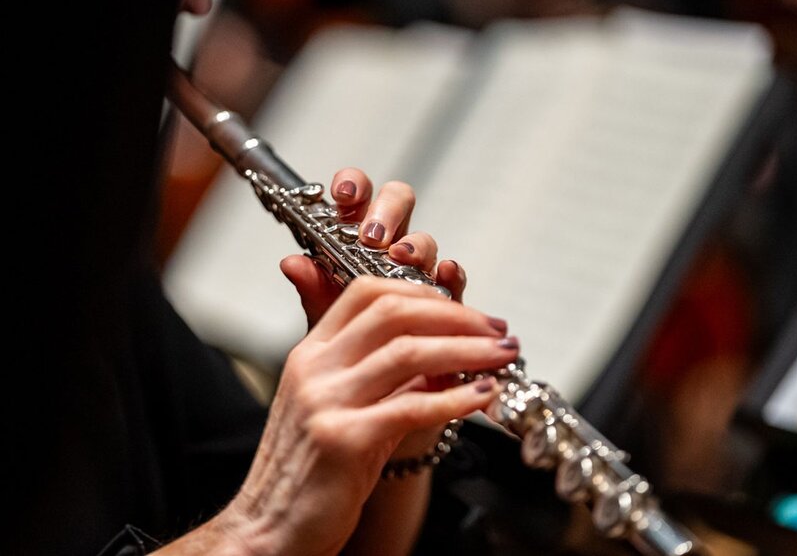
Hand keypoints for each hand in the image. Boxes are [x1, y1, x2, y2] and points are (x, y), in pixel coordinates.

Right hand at [218, 277, 516, 555]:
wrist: (270, 528)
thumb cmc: (313, 469)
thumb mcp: (342, 406)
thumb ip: (384, 375)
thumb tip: (446, 351)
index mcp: (311, 351)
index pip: (368, 291)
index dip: (424, 292)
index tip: (467, 311)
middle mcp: (314, 367)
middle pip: (394, 313)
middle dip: (456, 316)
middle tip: (498, 331)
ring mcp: (324, 401)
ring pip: (408, 353)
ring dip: (467, 350)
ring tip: (502, 356)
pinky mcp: (342, 440)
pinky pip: (411, 407)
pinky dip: (455, 398)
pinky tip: (483, 396)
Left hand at [282, 168, 466, 328]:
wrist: (373, 380)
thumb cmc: (350, 337)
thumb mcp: (324, 312)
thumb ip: (312, 287)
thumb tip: (291, 263)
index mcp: (356, 237)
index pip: (357, 194)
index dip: (353, 185)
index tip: (344, 195)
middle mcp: (390, 245)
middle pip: (398, 203)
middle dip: (387, 210)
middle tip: (372, 236)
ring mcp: (419, 267)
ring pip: (424, 239)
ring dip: (414, 244)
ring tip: (401, 258)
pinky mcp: (443, 293)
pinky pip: (452, 276)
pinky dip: (450, 272)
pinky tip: (443, 273)